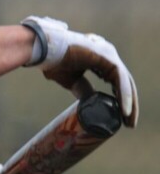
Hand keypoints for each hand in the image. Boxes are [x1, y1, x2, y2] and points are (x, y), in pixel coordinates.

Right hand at [22, 16, 138, 126]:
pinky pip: (120, 79)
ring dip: (129, 103)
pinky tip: (124, 110)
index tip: (122, 116)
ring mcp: (109, 54)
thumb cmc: (53, 61)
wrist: (42, 49)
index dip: (121, 99)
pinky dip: (123, 96)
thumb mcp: (71, 80)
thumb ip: (83, 89)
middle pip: (125, 83)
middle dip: (129, 104)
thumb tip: (90, 101)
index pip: (117, 81)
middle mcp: (108, 55)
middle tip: (129, 123)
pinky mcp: (107, 57)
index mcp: (100, 59)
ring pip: (126, 82)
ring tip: (129, 121)